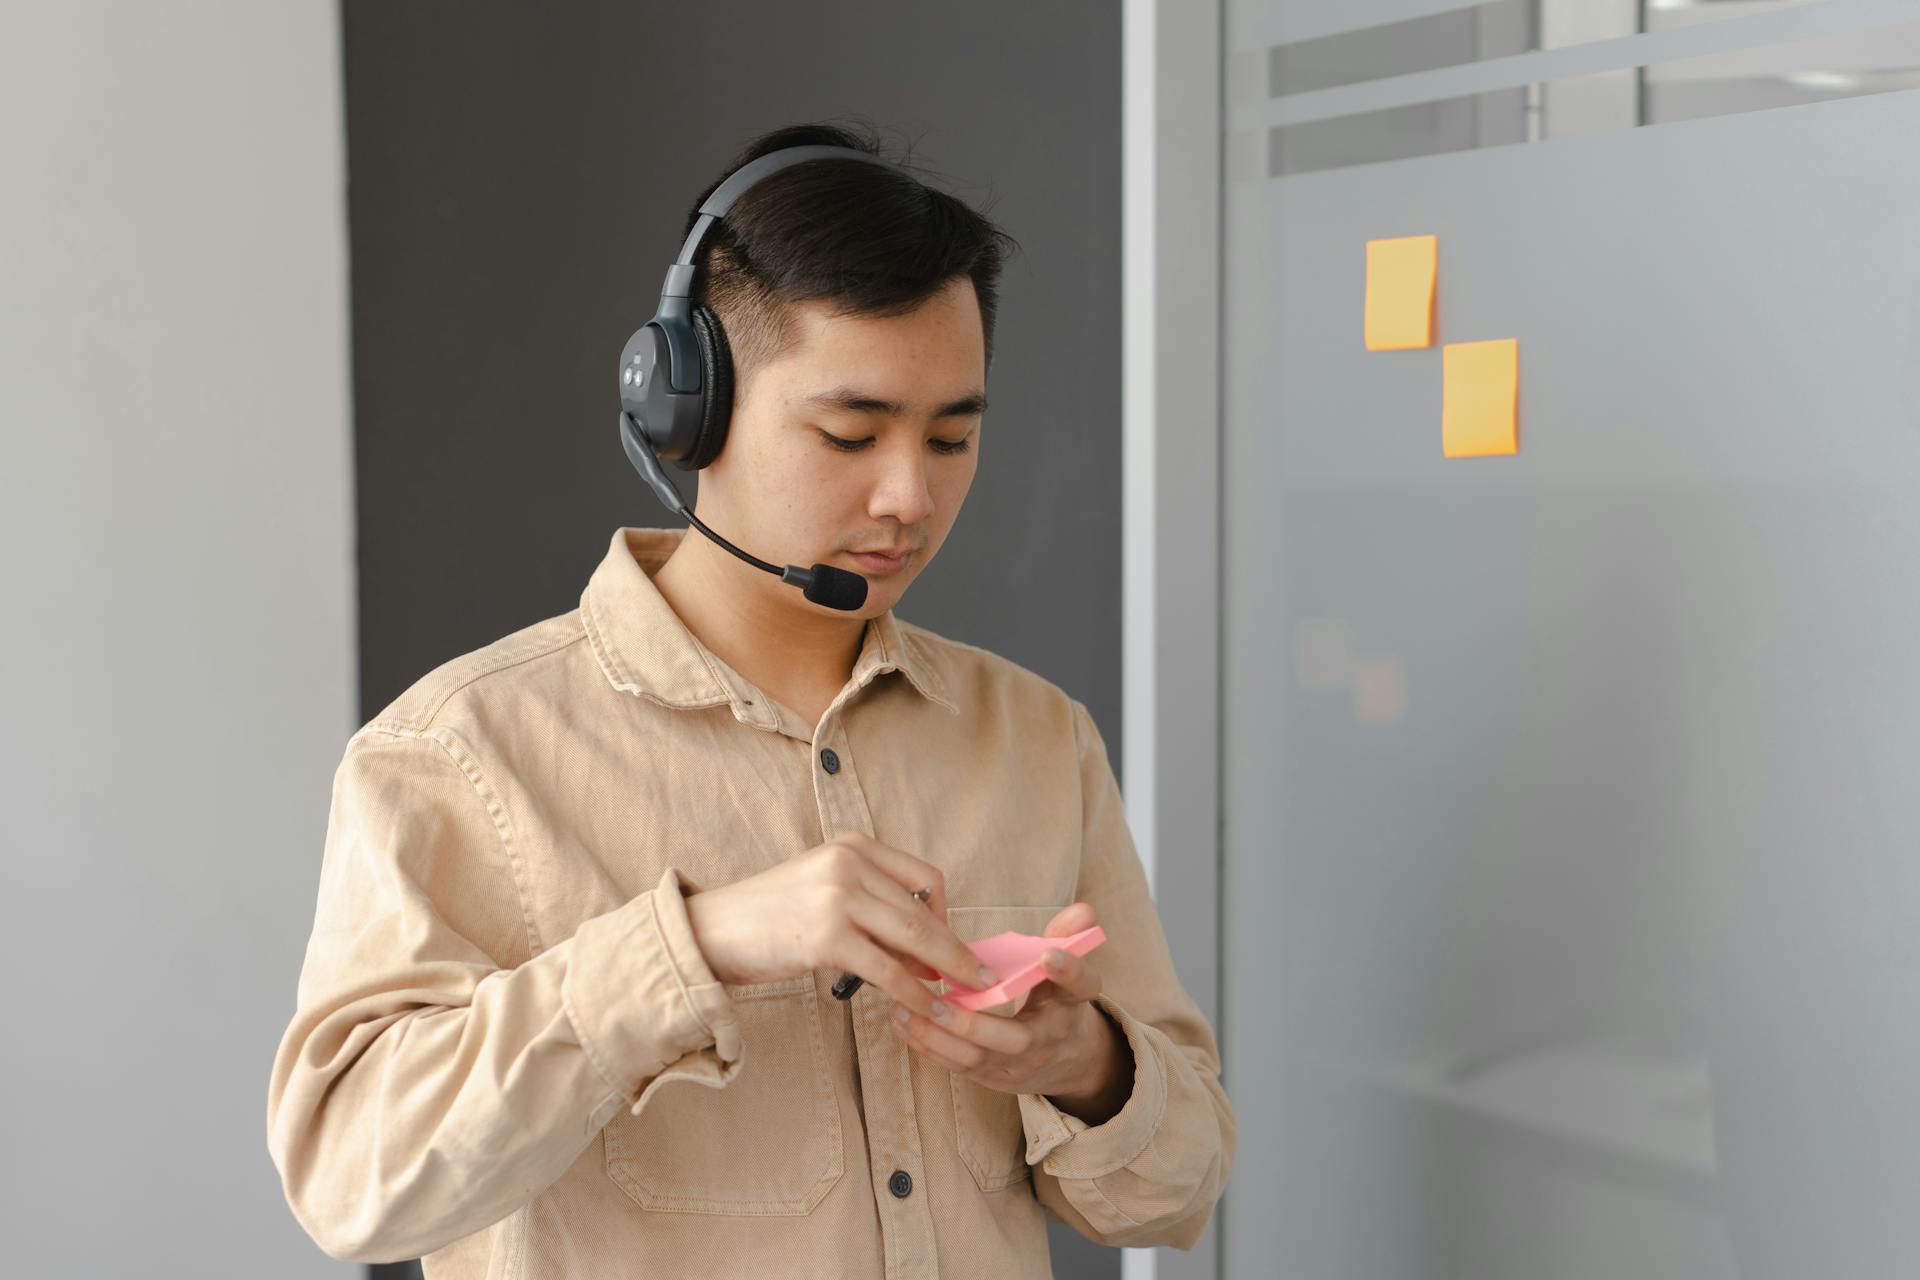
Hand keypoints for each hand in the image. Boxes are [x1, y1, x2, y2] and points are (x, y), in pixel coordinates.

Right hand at [683, 831, 995, 1024]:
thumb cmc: (769, 918)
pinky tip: (923, 1009)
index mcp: (853, 846)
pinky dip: (912, 992)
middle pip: (925, 910)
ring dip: (945, 973)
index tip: (950, 947)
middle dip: (957, 949)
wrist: (712, 931)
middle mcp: (849, 863)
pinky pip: (887, 968)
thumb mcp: (824, 891)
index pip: (924, 876)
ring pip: (913, 938)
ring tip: (961, 997)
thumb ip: (871, 906)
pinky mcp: (827, 936)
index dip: (946, 915)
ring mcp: (838, 897)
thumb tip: (924, 948)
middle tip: (981, 977)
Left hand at [888, 902, 1122, 1110]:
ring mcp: (1015, 1066)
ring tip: (905, 1008)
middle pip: (1015, 1042)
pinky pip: (956, 1066)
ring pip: (976, 1059)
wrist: (1065, 1061)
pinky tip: (902, 1020)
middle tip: (940, 1003)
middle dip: (975, 1025)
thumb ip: (1070, 938)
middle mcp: (1045, 1042)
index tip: (1048, 955)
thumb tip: (1082, 910)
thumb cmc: (1058, 1005)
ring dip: (938, 1037)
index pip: (1078, 988)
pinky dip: (927, 1046)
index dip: (1068, 972)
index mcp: (1070, 1007)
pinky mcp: (988, 1076)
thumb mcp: (1070, 973)